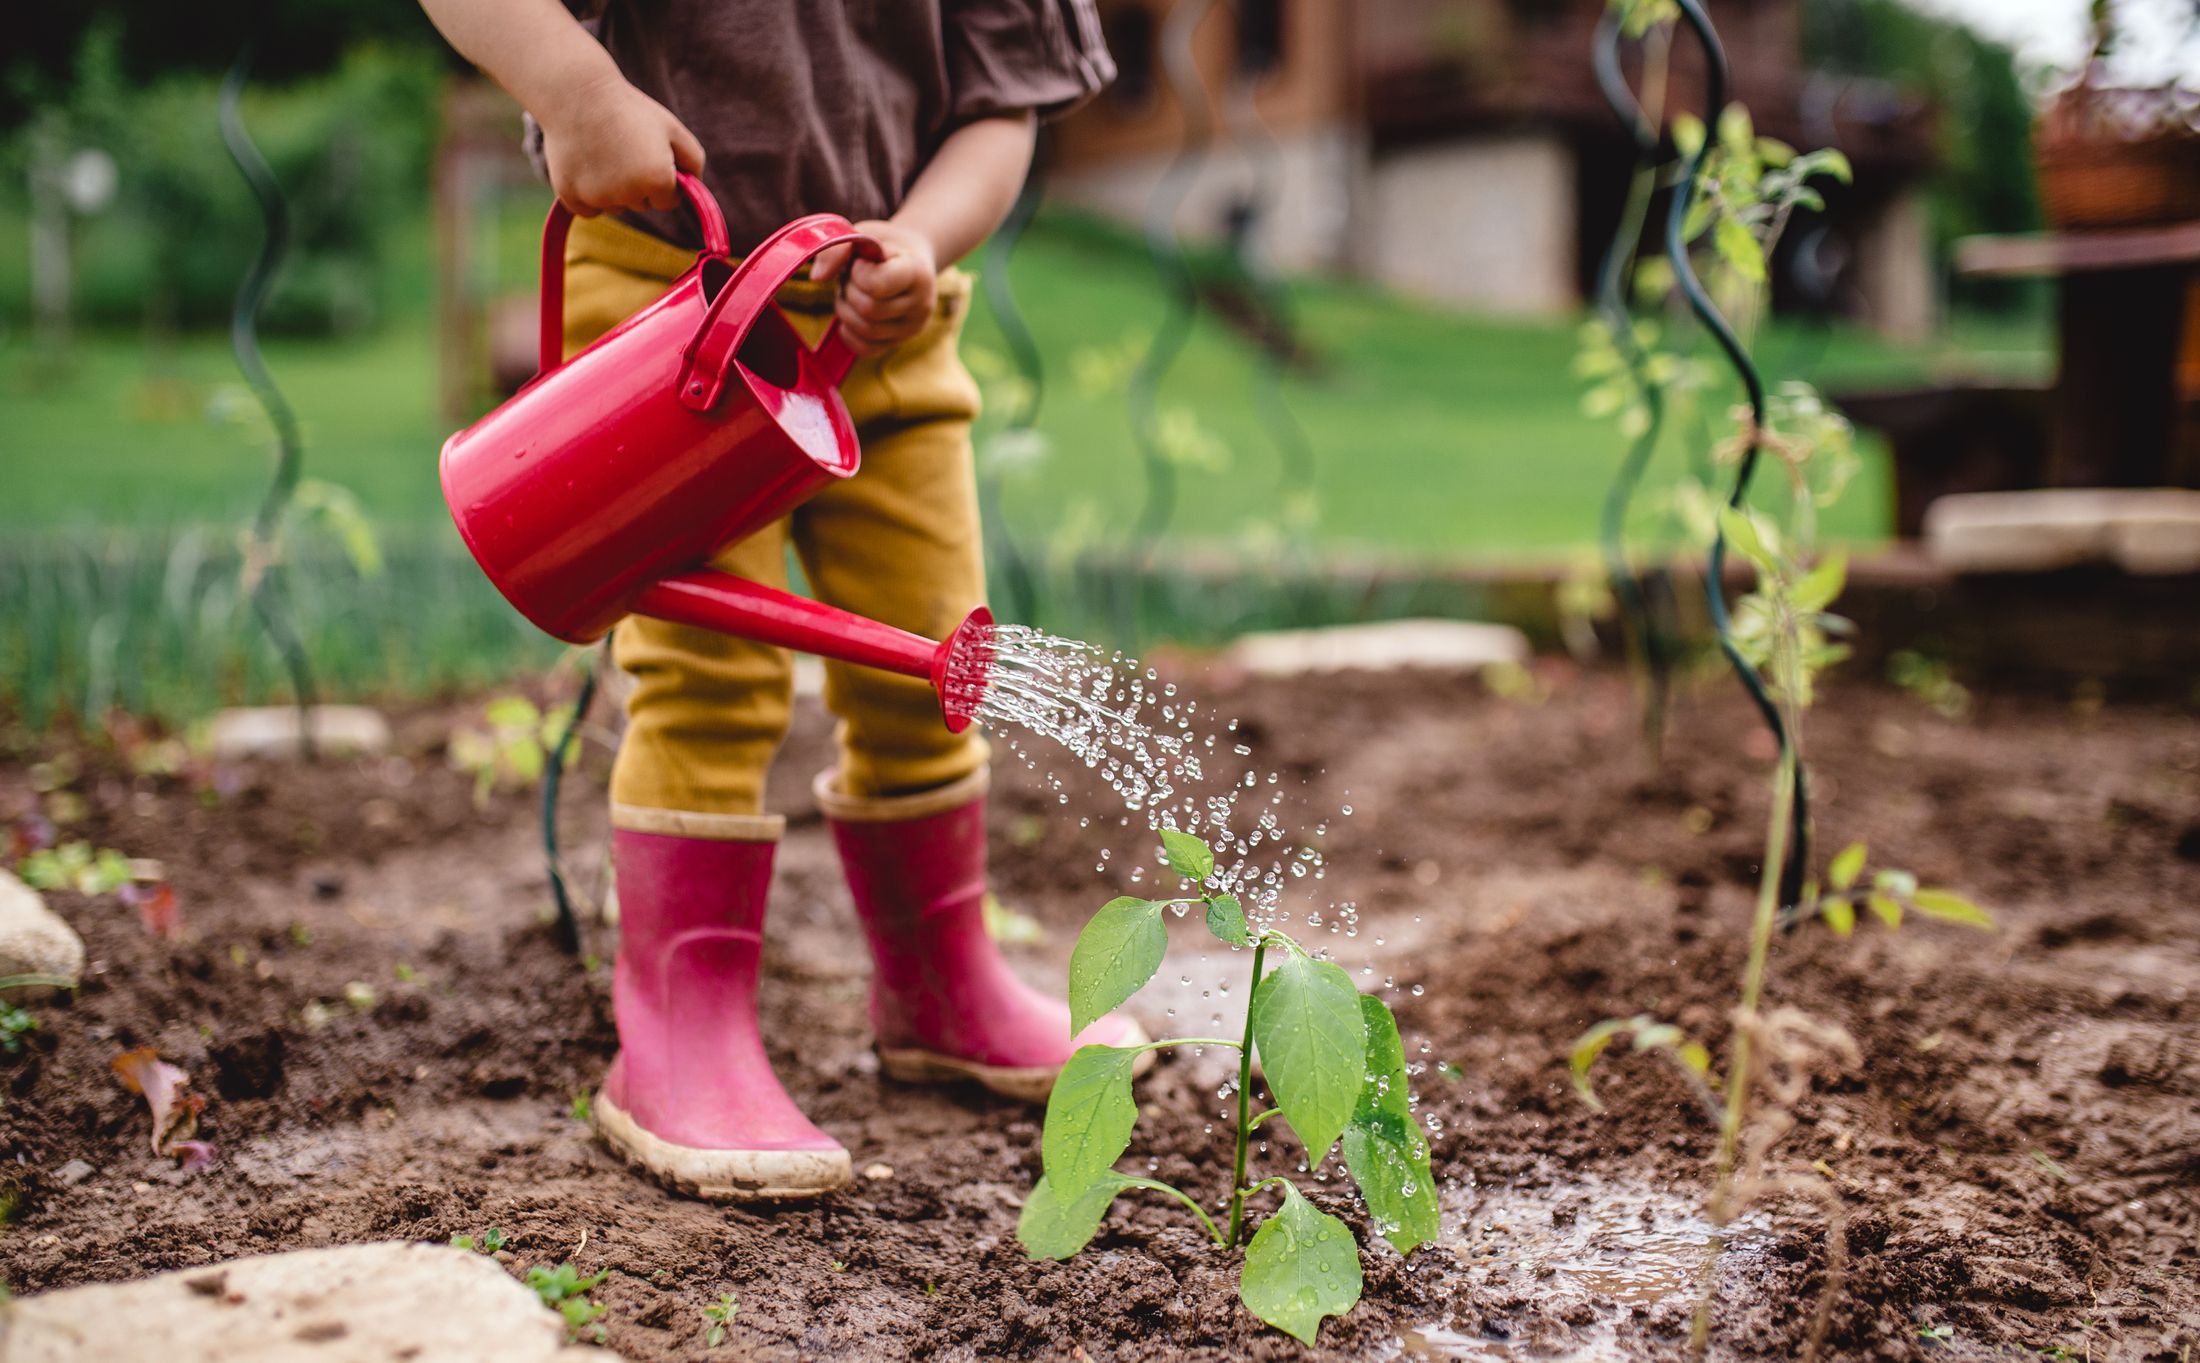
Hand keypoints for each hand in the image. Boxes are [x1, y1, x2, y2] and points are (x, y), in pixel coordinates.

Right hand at [537, 71, 703, 216]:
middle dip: (638, 185)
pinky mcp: (570, 197)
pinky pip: (589, 210)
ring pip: (615, 207)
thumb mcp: (672, 128)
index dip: (662, 180)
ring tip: (603, 153)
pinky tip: (586, 166)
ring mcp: (597, 197)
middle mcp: (628, 194)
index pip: (669, 202)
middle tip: (624, 149)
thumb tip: (695, 187)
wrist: (576, 93)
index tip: (650, 158)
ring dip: (614, 190)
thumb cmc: (629, 109)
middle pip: (641, 205)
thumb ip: (693, 160)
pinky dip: (588, 195)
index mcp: (657, 179)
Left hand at [811, 220, 938, 355]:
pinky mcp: (898, 342)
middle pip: (869, 310)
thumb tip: (817, 277)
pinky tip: (851, 313)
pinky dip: (849, 332)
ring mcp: (912, 328)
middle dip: (850, 291)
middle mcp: (922, 304)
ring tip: (851, 292)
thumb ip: (839, 247)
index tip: (861, 262)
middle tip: (853, 277)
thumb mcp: (864, 234)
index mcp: (918, 272)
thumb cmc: (883, 245)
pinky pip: (866, 349)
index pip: (878, 285)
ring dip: (846, 310)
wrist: (909, 259)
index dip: (858, 273)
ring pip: (865, 331)